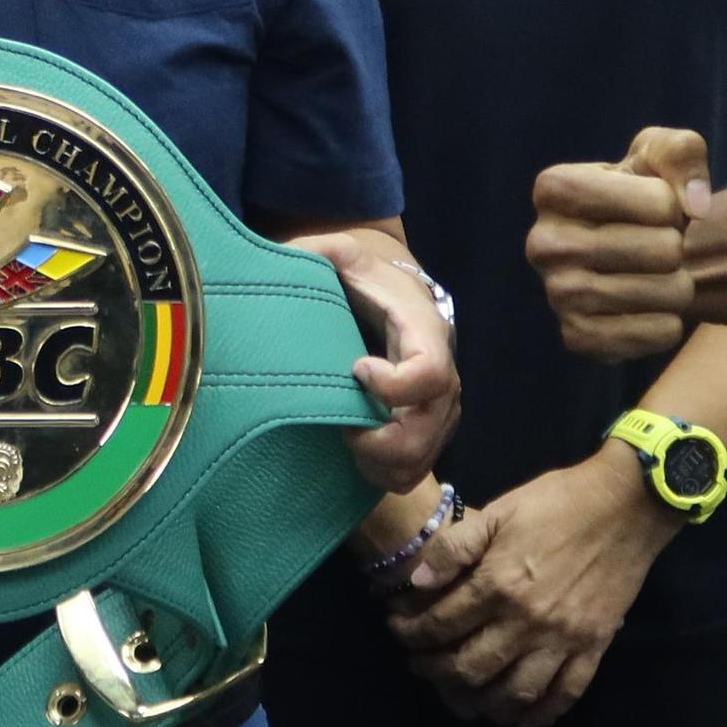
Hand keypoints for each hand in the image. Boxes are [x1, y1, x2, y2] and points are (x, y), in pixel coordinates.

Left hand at [295, 231, 457, 493]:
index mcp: (426, 335)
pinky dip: (384, 474)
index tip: (355, 370)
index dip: (393, 386)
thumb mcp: (343, 255)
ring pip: (420, 460)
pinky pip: (414, 472)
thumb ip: (316, 252)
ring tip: (346, 438)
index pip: (431, 374)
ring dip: (378, 463)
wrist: (396, 299)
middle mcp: (445, 379)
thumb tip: (281, 260)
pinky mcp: (429, 434)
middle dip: (379, 442)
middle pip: (427, 432)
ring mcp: (440, 412)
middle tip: (341, 426)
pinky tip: (358, 453)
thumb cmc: (366, 280)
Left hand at [388, 455, 675, 726]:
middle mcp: (527, 621)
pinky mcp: (594, 647)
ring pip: (515, 692)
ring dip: (484, 703)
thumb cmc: (557, 502)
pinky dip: (542, 714)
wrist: (627, 504)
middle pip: (471, 667)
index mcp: (499, 584)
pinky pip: (566, 694)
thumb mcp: (499, 511)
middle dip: (436, 673)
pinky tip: (522, 721)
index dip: (412, 634)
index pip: (442, 624)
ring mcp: (563, 639)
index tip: (398, 632)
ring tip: (464, 698)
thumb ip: (455, 547)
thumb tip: (417, 581)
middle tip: (421, 668)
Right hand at [528, 126, 711, 361]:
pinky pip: (659, 334)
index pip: (659, 202)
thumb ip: (682, 153)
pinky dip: (670, 324)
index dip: (673, 204)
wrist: (626, 253)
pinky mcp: (577, 337)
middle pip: (664, 250)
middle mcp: (543, 242)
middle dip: (677, 247)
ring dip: (679, 286)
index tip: (653, 205)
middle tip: (656, 246)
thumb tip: (696, 206)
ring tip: (657, 275)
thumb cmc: (640, 195)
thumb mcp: (660, 154)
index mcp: (554, 188)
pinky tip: (650, 309)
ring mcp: (557, 294)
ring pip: (666, 294)